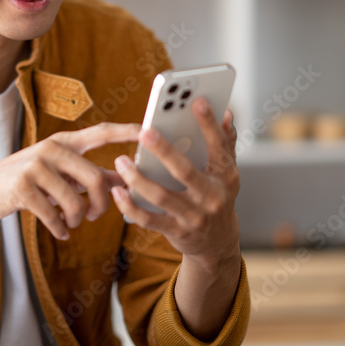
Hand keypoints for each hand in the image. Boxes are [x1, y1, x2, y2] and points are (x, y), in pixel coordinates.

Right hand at [0, 121, 136, 240]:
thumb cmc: (26, 184)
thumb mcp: (57, 174)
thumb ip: (88, 174)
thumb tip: (123, 178)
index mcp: (63, 142)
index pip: (101, 133)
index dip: (127, 131)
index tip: (150, 131)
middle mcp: (50, 148)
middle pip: (95, 177)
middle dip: (102, 204)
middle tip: (94, 217)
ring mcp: (35, 166)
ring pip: (76, 200)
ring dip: (78, 219)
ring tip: (72, 223)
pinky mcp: (22, 187)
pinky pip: (54, 214)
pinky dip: (60, 228)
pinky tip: (59, 231)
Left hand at [110, 98, 240, 266]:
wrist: (217, 244)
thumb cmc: (217, 197)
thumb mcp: (226, 173)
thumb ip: (225, 143)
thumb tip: (227, 112)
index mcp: (225, 176)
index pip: (218, 146)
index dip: (209, 124)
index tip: (197, 101)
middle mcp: (212, 197)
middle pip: (185, 171)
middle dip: (164, 150)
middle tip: (144, 131)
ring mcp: (194, 217)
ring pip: (162, 196)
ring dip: (138, 178)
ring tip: (121, 160)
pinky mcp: (176, 232)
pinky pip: (148, 219)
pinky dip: (131, 206)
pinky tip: (117, 191)